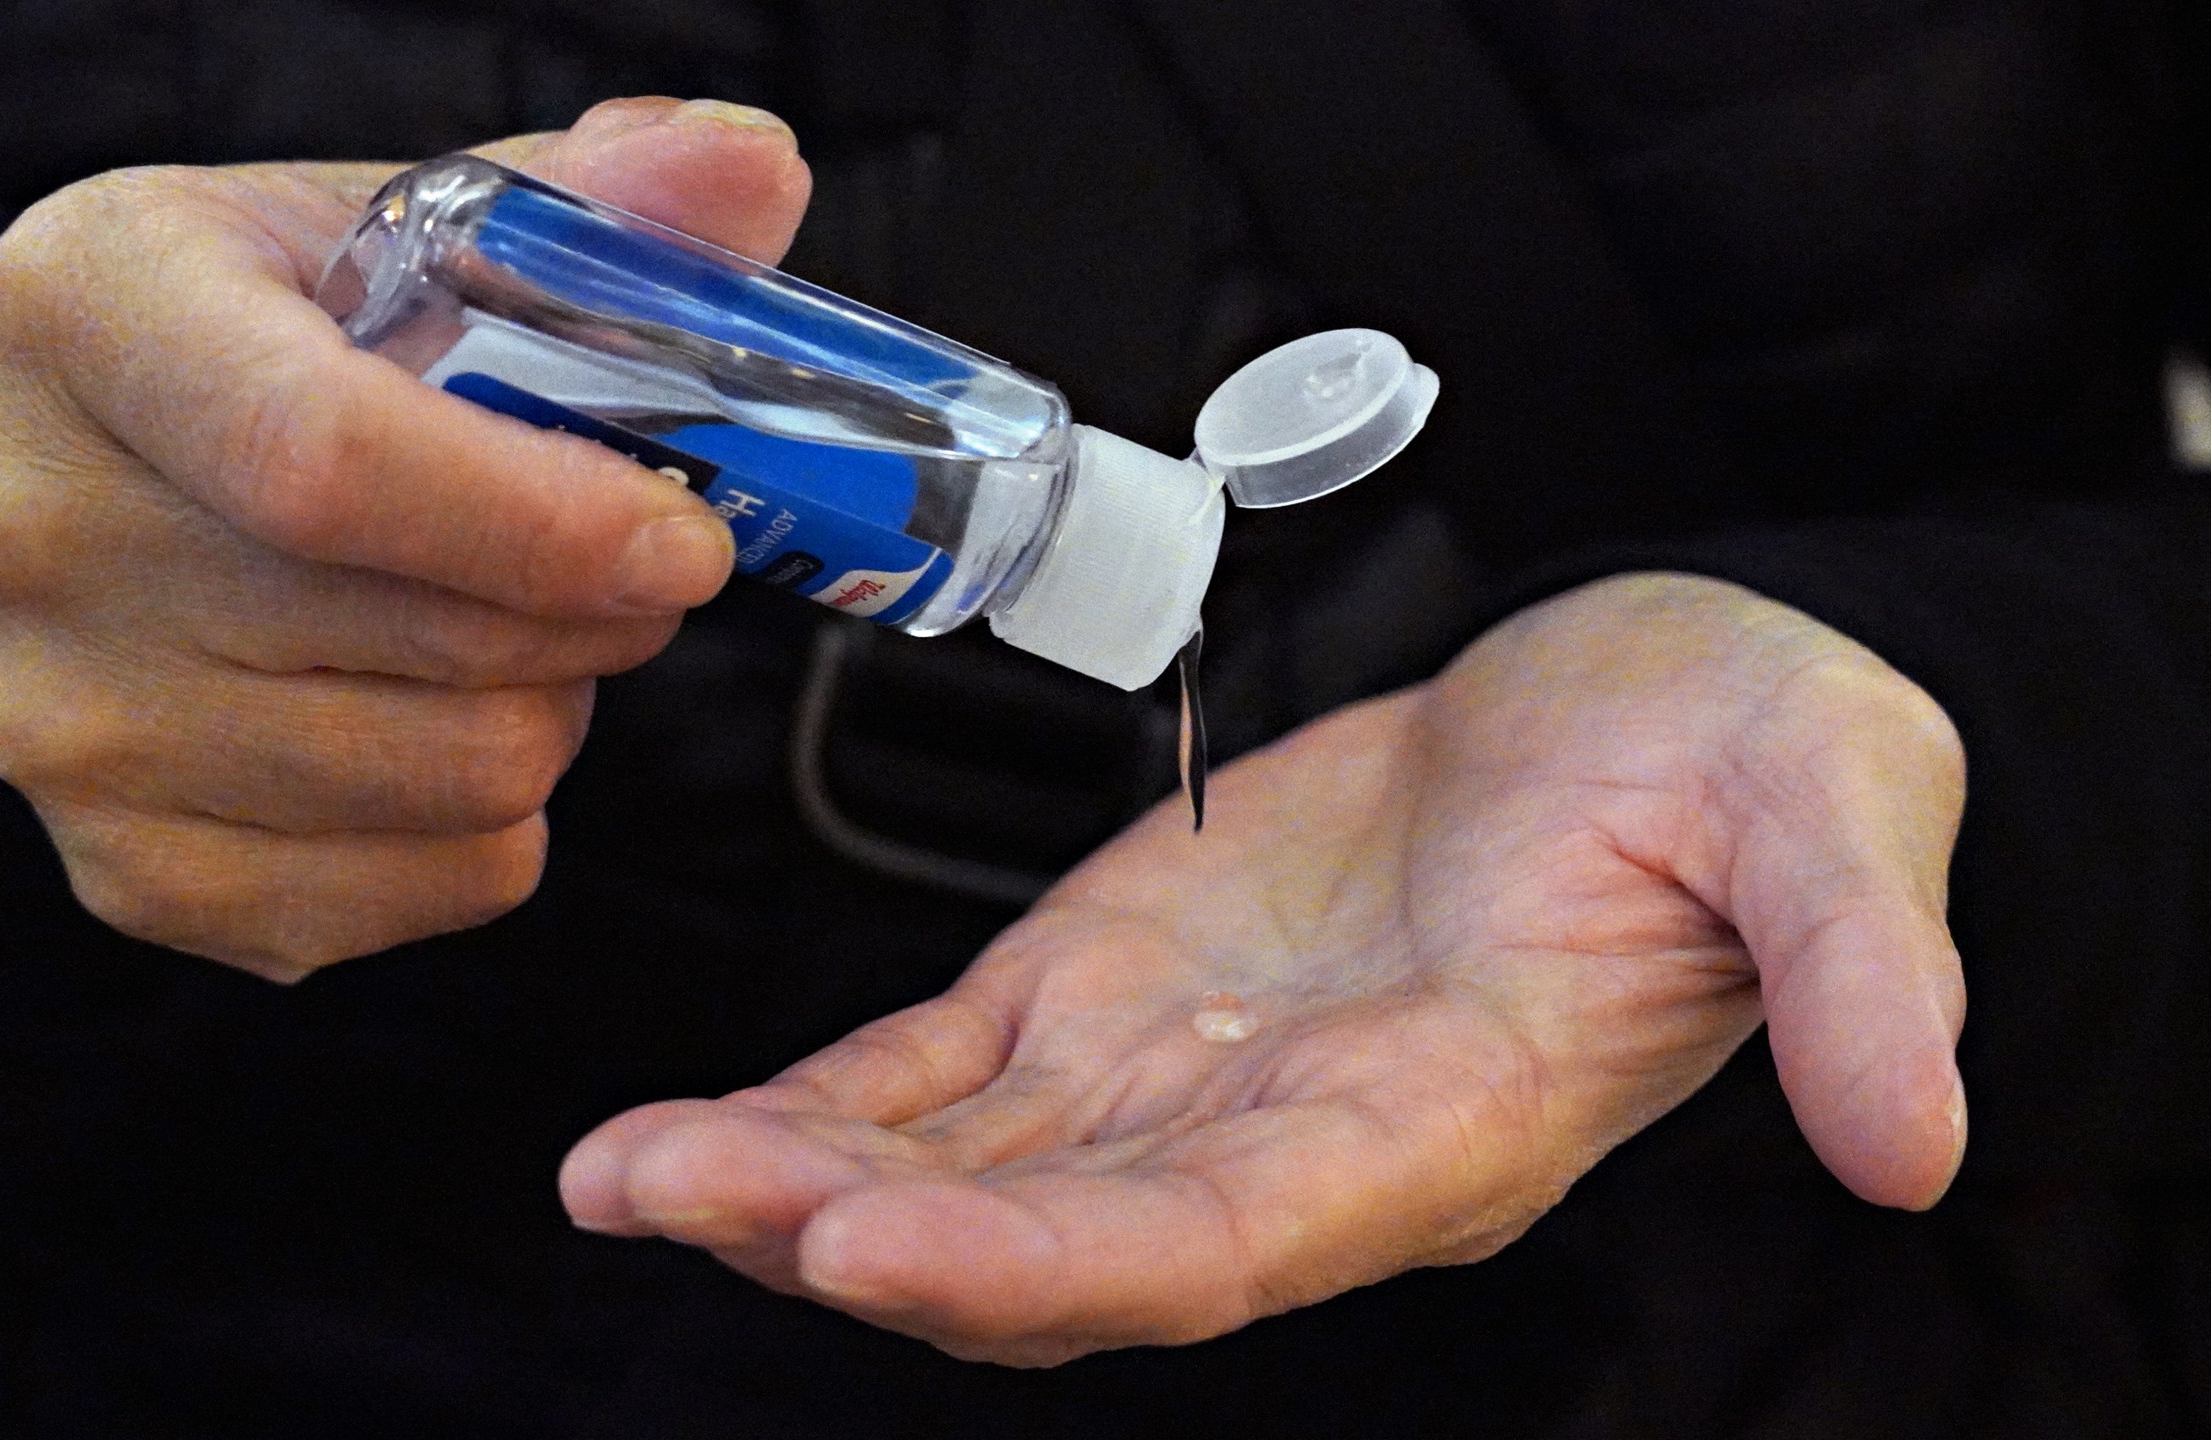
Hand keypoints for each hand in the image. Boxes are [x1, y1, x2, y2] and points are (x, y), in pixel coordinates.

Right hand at [0, 99, 811, 978]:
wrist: (87, 501)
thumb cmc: (275, 348)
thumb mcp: (397, 229)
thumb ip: (585, 208)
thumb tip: (756, 168)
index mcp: (92, 316)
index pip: (327, 458)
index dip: (547, 520)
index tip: (689, 541)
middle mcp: (38, 537)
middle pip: (435, 641)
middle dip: (599, 610)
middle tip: (620, 558)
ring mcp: (70, 734)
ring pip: (467, 779)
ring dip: (554, 706)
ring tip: (508, 627)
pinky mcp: (137, 876)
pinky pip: (443, 887)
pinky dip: (503, 819)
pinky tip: (444, 719)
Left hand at [559, 573, 1968, 1363]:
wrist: (1649, 709)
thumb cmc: (1746, 766)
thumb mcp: (1832, 823)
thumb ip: (1859, 975)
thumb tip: (1924, 1143)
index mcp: (1444, 1123)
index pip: (1228, 1236)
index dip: (1055, 1257)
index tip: (877, 1243)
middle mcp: (1288, 1142)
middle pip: (1053, 1233)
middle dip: (860, 1231)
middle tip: (675, 1196)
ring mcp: (1182, 1071)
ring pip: (966, 1163)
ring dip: (792, 1177)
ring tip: (624, 1172)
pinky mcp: (1110, 982)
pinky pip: (942, 1070)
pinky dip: (816, 1100)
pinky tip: (685, 1125)